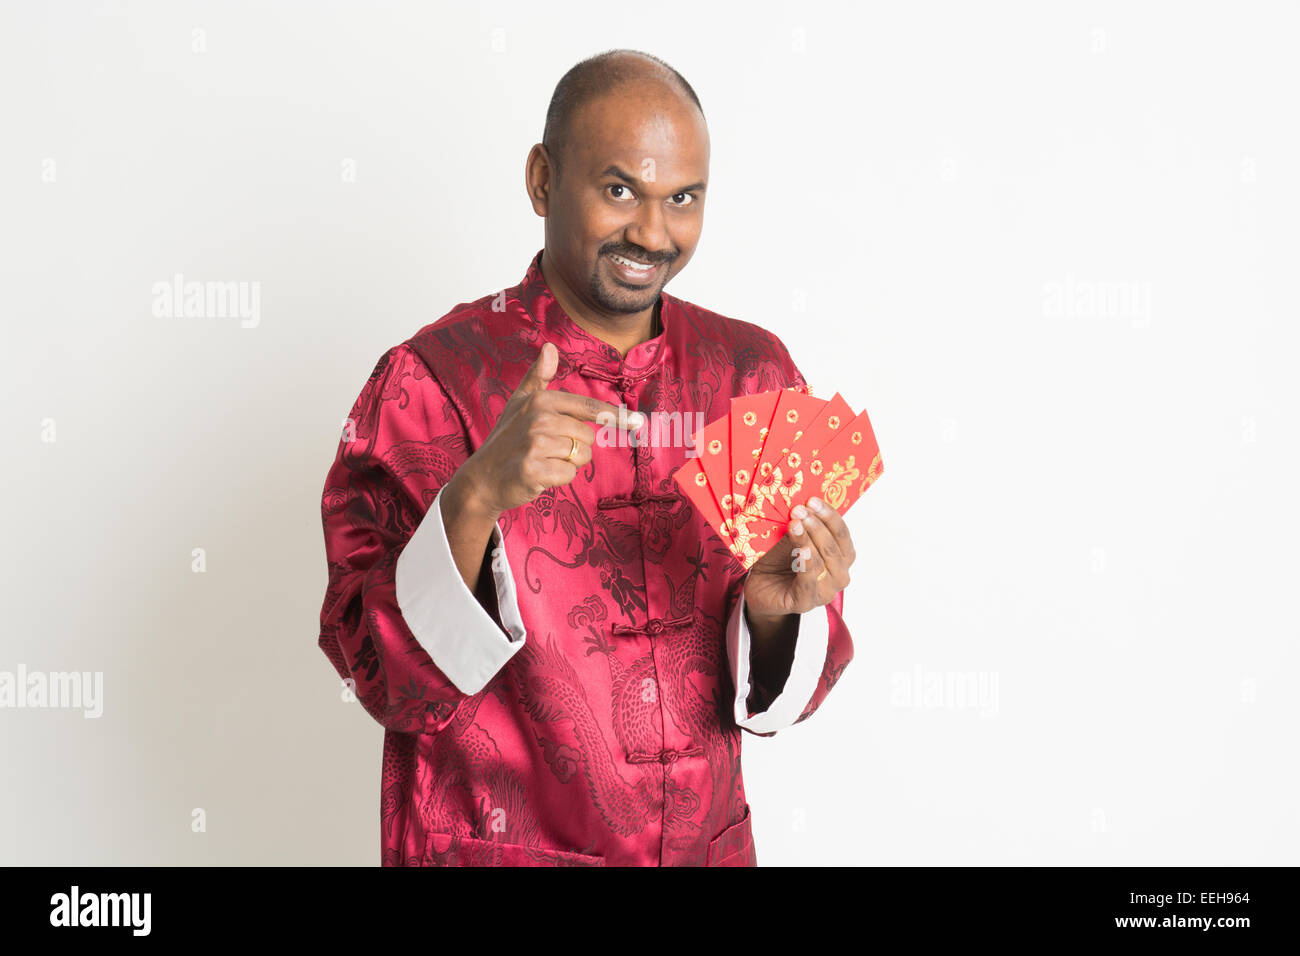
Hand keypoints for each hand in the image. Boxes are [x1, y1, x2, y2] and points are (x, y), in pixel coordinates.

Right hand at [450, 342, 642, 515]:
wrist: (482, 478)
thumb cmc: (506, 439)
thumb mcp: (519, 403)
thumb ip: (537, 376)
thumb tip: (550, 347)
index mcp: (540, 400)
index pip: (589, 408)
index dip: (615, 416)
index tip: (638, 423)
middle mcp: (538, 418)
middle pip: (588, 438)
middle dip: (574, 448)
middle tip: (548, 450)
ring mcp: (535, 444)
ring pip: (581, 457)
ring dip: (566, 464)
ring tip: (542, 461)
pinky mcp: (533, 469)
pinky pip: (568, 475)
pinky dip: (558, 479)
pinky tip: (538, 475)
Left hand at [743, 496, 855, 619]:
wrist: (759, 585)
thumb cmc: (779, 559)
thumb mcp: (791, 536)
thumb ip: (801, 523)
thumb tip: (801, 501)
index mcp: (840, 557)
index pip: (842, 535)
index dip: (830, 516)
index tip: (812, 500)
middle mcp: (838, 576)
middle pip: (835, 548)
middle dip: (817, 526)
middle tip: (799, 510)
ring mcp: (824, 592)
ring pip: (823, 564)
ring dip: (809, 541)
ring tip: (794, 524)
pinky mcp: (805, 603)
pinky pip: (809, 584)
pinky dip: (806, 565)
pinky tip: (800, 550)